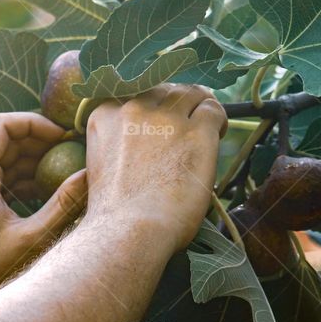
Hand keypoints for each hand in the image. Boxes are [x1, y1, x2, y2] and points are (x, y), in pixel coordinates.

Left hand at [0, 113, 87, 321]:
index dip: (33, 122)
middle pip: (0, 141)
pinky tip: (45, 193)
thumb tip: (90, 175)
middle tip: (71, 151)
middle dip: (38, 143)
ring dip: (31, 162)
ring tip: (63, 172)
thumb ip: (64, 203)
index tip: (62, 135)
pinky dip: (20, 180)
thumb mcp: (34, 239)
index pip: (0, 126)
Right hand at [83, 84, 226, 252]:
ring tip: (205, 129)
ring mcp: (167, 118)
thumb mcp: (101, 164)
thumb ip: (118, 140)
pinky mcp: (196, 132)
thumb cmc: (115, 213)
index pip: (136, 91)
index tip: (161, 120)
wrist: (129, 232)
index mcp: (106, 115)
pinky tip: (216, 134)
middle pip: (165, 89)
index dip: (153, 104)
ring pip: (191, 94)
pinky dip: (218, 119)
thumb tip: (146, 137)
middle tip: (187, 124)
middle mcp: (134, 107)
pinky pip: (214, 110)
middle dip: (177, 104)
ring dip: (199, 107)